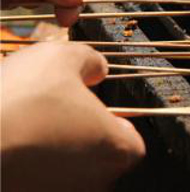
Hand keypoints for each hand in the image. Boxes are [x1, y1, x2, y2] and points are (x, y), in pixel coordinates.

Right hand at [1, 42, 145, 190]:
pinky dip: (21, 167)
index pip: (129, 140)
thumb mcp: (60, 57)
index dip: (111, 120)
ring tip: (19, 126)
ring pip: (61, 173)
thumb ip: (89, 60)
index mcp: (116, 149)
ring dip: (46, 153)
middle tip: (47, 114)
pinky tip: (4, 145)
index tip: (88, 107)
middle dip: (75, 136)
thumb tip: (96, 68)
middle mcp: (95, 182)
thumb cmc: (18, 102)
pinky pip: (33, 182)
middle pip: (95, 158)